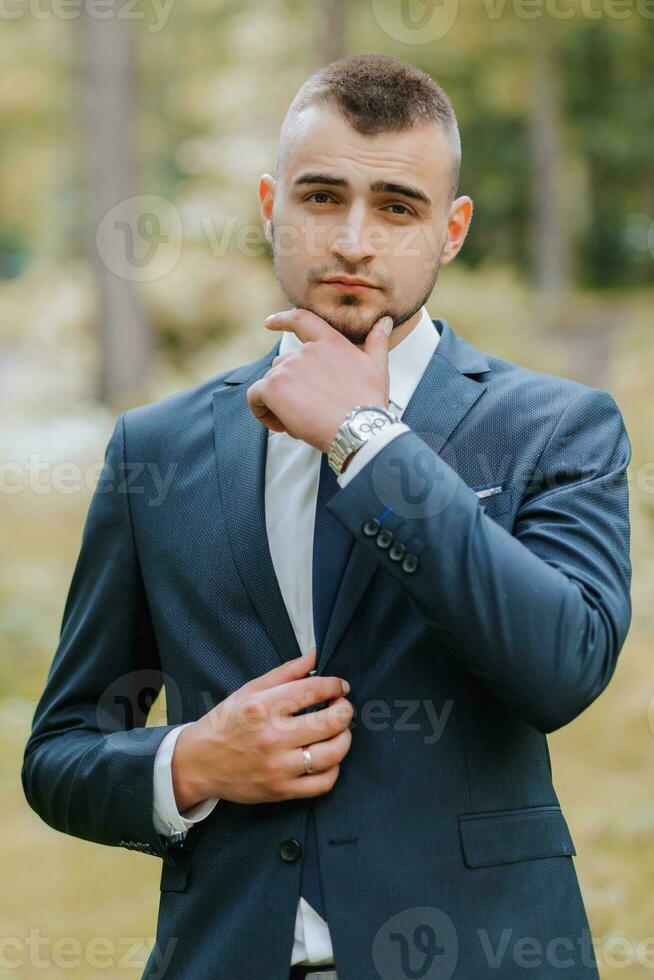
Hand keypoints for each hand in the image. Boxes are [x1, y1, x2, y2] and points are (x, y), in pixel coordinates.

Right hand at [171, 648, 353, 806]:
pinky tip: (327, 756)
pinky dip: (334, 768)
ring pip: (333, 753)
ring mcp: (278, 767)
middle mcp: (272, 737)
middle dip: (345, 709)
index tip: (339, 686)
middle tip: (342, 706)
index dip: (335, 685)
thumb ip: (287, 672)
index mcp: (263, 706)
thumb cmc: (226, 722)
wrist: (197, 764)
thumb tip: (317, 655)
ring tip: (339, 731)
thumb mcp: (251, 689)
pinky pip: (323, 783)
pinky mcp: (281, 791)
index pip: (315, 690)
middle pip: (331, 721)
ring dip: (345, 738)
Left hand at [246, 308, 393, 452]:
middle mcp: (306, 350)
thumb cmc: (369, 403)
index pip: (302, 320)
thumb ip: (377, 342)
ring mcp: (288, 368)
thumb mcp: (378, 368)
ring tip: (301, 422)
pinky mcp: (273, 388)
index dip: (282, 319)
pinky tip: (282, 425)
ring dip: (279, 403)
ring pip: (271, 383)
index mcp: (330, 342)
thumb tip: (386, 322)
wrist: (359, 429)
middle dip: (290, 388)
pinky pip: (256, 397)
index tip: (269, 323)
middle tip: (309, 411)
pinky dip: (262, 411)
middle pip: (283, 364)